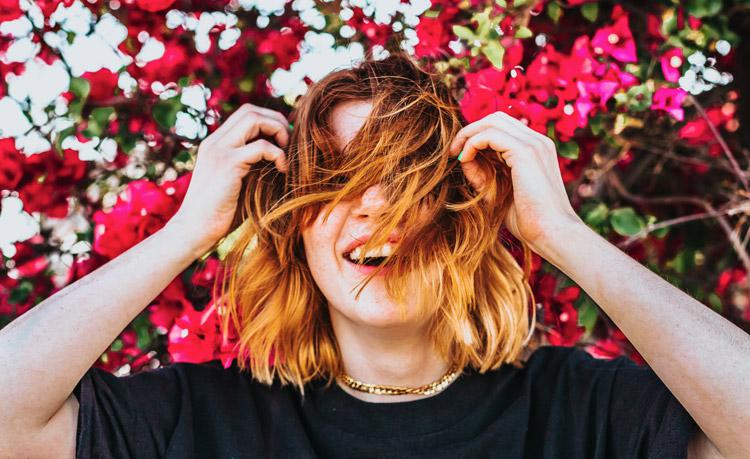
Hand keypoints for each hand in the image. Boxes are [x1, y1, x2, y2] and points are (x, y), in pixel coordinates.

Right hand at [168, 103, 290, 254]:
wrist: (194, 230)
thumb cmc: (219, 214)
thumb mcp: (237, 183)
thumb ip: (251, 166)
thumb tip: (281, 158)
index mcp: (215, 144)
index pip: (244, 114)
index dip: (269, 121)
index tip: (284, 141)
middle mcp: (215, 142)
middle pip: (250, 111)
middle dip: (276, 121)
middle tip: (289, 144)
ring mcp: (220, 150)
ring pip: (254, 119)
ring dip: (278, 131)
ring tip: (286, 154)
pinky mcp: (228, 164)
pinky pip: (261, 146)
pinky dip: (278, 154)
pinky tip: (282, 170)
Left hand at [448, 111, 582, 250]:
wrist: (552, 233)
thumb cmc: (529, 221)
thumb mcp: (499, 192)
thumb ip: (483, 174)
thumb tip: (463, 158)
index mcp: (536, 149)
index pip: (502, 128)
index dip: (478, 136)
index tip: (461, 155)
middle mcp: (537, 141)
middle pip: (496, 118)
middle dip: (470, 130)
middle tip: (454, 151)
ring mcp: (534, 144)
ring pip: (492, 121)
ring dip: (468, 134)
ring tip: (456, 154)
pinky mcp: (526, 152)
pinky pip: (490, 134)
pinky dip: (472, 143)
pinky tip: (464, 159)